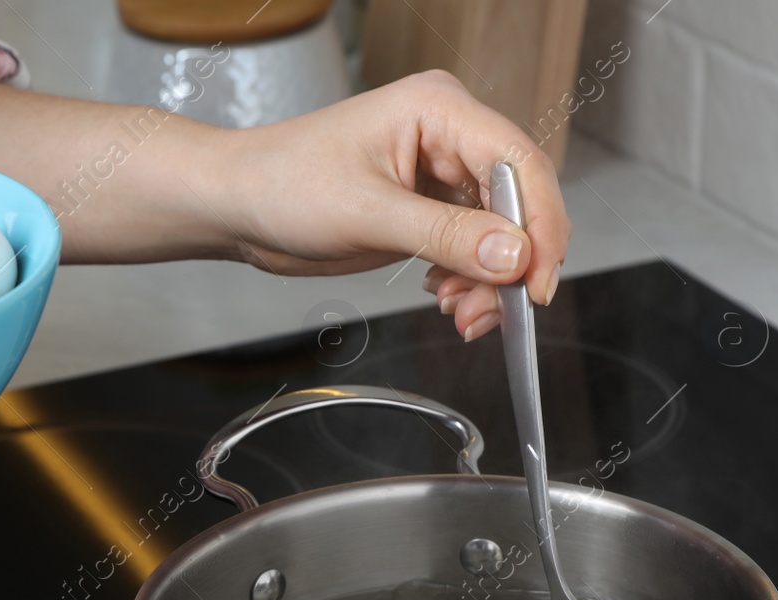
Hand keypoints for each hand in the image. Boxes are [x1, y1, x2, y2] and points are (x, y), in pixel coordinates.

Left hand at [221, 70, 570, 339]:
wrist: (237, 204)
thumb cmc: (281, 184)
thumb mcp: (367, 214)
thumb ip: (446, 237)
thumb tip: (514, 256)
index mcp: (440, 109)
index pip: (521, 164)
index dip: (540, 226)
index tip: (534, 283)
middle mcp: (449, 136)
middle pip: (519, 201)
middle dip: (510, 264)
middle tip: (491, 312)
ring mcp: (440, 173)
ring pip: (500, 232)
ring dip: (488, 280)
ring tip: (459, 313)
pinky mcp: (426, 208)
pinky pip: (472, 246)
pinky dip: (467, 279)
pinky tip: (444, 296)